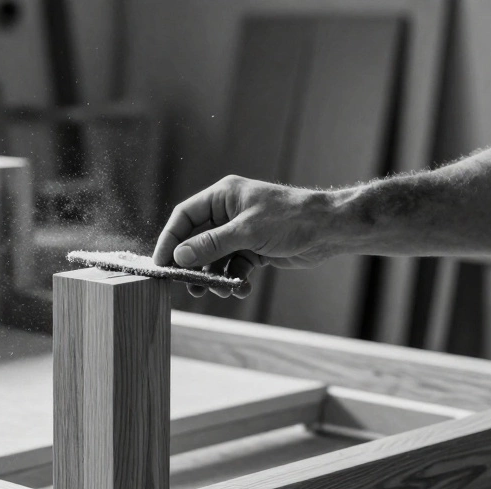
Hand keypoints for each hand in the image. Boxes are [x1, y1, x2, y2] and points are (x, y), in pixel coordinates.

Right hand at [152, 175, 334, 297]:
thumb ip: (211, 244)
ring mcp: (241, 232)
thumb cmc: (290, 219)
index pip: (185, 216)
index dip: (170, 239)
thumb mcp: (247, 231)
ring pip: (216, 258)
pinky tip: (241, 289)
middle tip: (188, 286)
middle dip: (194, 265)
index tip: (162, 264)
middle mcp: (229, 213)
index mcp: (223, 197)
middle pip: (198, 240)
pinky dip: (235, 279)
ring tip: (220, 290)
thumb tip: (180, 255)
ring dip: (216, 276)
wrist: (328, 230)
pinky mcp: (254, 249)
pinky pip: (234, 266)